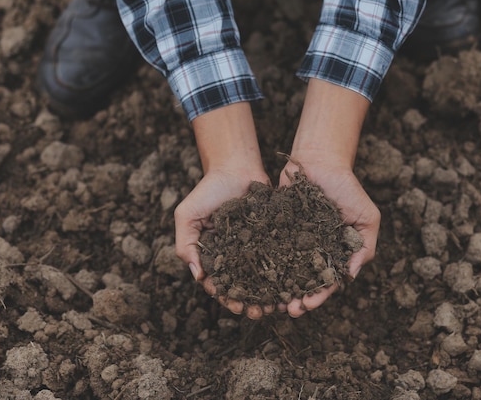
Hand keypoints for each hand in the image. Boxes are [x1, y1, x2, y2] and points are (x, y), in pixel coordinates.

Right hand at [174, 102, 271, 319]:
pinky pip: (282, 258)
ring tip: (280, 305)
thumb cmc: (208, 190)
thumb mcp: (187, 215)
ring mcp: (256, 247)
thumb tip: (197, 275)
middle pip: (244, 286)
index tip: (236, 306)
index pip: (220, 284)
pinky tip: (294, 284)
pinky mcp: (275, 237)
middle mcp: (236, 256)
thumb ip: (186, 243)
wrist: (235, 167)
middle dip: (251, 302)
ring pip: (265, 277)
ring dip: (271, 294)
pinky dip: (287, 272)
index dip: (227, 298)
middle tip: (261, 312)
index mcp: (214, 256)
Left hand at [276, 78, 379, 317]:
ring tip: (270, 301)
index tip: (307, 305)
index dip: (318, 296)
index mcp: (332, 253)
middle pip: (302, 282)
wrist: (321, 160)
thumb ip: (364, 247)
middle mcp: (311, 250)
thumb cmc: (348, 188)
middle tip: (288, 310)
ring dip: (277, 288)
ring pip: (282, 270)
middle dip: (295, 298)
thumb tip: (350, 277)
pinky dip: (260, 263)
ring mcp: (292, 240)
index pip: (325, 282)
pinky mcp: (274, 228)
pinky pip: (266, 249)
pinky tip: (252, 276)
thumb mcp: (367, 218)